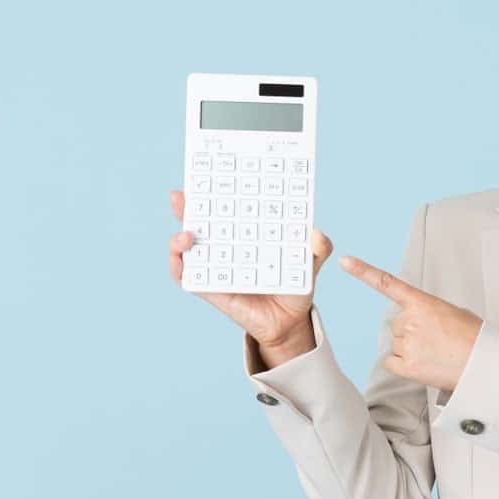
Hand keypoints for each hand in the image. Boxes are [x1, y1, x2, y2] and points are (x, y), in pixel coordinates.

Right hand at [168, 190, 332, 347]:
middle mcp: (227, 246)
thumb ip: (319, 248)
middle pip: (200, 222)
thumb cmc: (295, 285)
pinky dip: (178, 267)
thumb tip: (317, 234)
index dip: (213, 192)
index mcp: (248, 233)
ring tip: (187, 235)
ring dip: (179, 238)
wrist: (290, 321)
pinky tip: (181, 260)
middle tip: (180, 196)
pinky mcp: (209, 288)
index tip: (205, 178)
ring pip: (187, 247)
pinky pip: (186, 277)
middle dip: (186, 207)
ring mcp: (215, 266)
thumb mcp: (310, 263)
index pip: (227, 208)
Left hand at [338, 254, 482, 391]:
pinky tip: (423, 364)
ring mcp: (406, 344)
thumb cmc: (474, 338)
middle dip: (411, 332)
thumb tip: (418, 322)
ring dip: (410, 348)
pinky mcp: (406, 366)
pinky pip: (391, 362)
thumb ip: (427, 312)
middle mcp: (410, 321)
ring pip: (396, 343)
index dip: (363, 271)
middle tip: (436, 341)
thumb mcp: (452, 312)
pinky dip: (402, 364)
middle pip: (397, 324)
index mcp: (423, 303)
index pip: (387, 283)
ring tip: (436, 353)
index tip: (346, 262)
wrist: (484, 364)